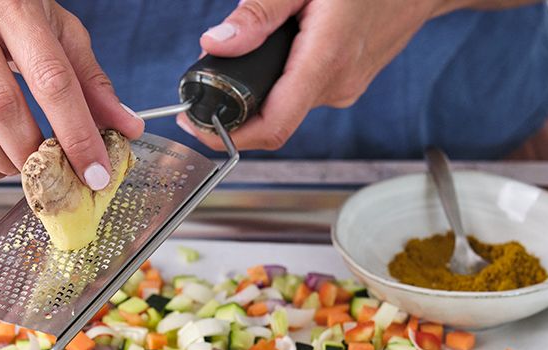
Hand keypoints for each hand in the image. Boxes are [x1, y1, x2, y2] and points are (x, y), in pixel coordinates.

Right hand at [0, 0, 143, 180]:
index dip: (77, 134)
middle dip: (36, 153)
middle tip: (55, 171)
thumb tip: (125, 125)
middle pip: (4, 108)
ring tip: (25, 166)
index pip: (52, 80)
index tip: (95, 171)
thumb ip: (88, 76)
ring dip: (5, 161)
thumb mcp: (50, 24)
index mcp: (12, 6)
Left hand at [179, 0, 439, 150]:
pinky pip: (307, 92)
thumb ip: (259, 13)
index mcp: (324, 62)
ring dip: (262, 89)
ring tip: (246, 56)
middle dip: (236, 107)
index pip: (271, 127)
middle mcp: (337, 85)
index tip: (196, 128)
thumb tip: (217, 42)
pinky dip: (285, 79)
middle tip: (205, 87)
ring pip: (289, 104)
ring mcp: (347, 88)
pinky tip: (285, 49)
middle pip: (273, 119)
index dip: (227, 137)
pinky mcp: (351, 83)